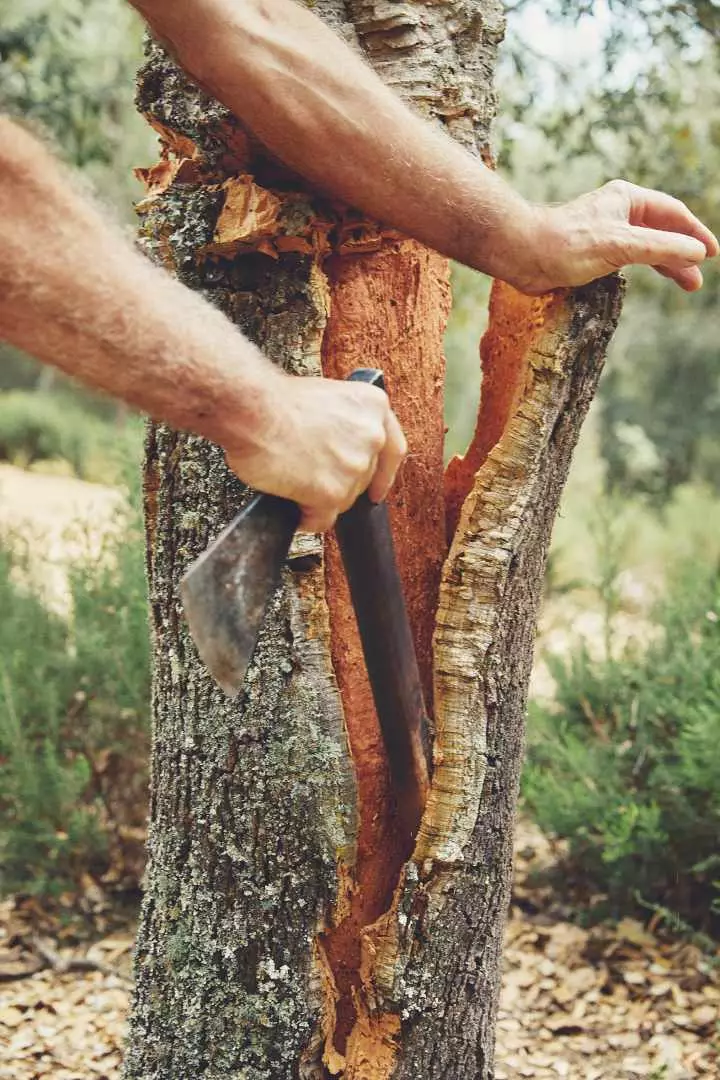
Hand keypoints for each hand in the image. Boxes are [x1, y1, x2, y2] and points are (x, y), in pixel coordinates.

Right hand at [224, 374, 406, 532]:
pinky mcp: (334, 493)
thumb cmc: (274, 401)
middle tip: (310, 476)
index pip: (393, 449)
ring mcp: (355, 467)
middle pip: (363, 478)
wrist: (252, 409)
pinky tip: (291, 503)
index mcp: (373, 406)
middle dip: (338, 482)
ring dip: (318, 497)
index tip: (377, 491)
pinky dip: (306, 517)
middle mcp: (372, 436)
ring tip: (292, 480)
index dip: (384, 474)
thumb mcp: (326, 398)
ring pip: (342, 500)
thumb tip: (338, 449)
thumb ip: (344, 423)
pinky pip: (322, 519)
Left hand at [512, 180, 718, 294]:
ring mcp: (605, 231)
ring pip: (646, 246)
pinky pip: (628, 258)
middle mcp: (618, 211)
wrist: (522, 254)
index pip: (673, 214)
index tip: (713, 254)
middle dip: (682, 254)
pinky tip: (651, 277)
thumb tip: (696, 253)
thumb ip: (662, 248)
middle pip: (662, 231)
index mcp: (627, 199)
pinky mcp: (591, 251)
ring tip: (686, 284)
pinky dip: (644, 267)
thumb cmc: (567, 243)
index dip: (695, 234)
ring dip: (666, 264)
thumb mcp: (622, 245)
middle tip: (697, 279)